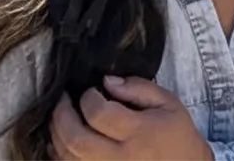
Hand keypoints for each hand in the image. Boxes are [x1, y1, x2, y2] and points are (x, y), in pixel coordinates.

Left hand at [51, 75, 209, 159]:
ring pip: (67, 158)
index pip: (100, 114)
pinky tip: (61, 142)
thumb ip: (139, 88)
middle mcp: (120, 158)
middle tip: (63, 100)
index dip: (88, 98)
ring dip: (56, 135)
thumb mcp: (168, 104)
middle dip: (62, 116)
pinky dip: (58, 155)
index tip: (91, 91)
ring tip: (60, 118)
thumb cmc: (176, 135)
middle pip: (76, 139)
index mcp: (140, 134)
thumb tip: (107, 81)